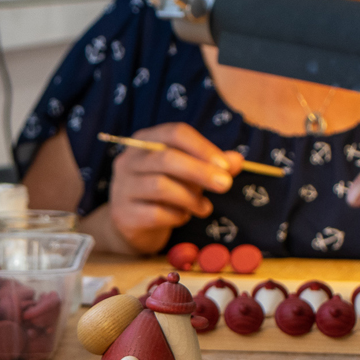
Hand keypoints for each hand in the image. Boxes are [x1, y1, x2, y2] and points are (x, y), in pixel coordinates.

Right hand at [106, 123, 241, 253]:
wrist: (134, 226)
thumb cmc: (165, 193)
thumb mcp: (190, 175)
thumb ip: (213, 165)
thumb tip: (237, 160)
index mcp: (146, 141)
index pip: (175, 133)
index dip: (203, 148)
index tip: (226, 166)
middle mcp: (129, 160)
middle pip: (166, 159)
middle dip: (200, 172)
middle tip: (225, 186)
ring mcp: (122, 187)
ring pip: (160, 186)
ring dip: (190, 198)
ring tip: (205, 208)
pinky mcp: (123, 214)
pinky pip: (154, 213)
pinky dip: (176, 216)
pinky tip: (183, 217)